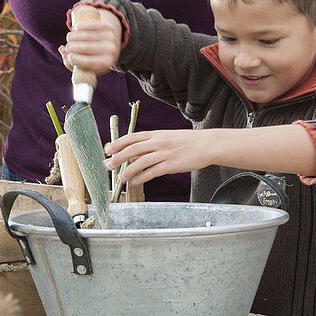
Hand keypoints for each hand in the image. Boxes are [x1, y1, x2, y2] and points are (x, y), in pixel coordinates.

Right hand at [60, 8, 121, 74]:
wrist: (111, 43)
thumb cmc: (95, 57)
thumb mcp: (87, 65)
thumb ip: (71, 63)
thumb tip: (62, 49)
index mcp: (107, 62)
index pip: (88, 62)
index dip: (75, 59)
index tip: (69, 56)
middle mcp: (111, 50)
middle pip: (86, 48)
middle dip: (71, 47)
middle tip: (67, 47)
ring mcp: (110, 37)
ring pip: (87, 36)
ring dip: (74, 36)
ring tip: (69, 37)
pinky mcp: (108, 26)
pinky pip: (93, 25)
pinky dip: (82, 26)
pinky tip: (76, 28)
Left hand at [105, 128, 219, 185]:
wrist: (207, 144)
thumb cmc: (187, 142)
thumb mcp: (167, 138)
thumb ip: (150, 146)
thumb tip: (133, 155)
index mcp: (156, 134)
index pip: (132, 137)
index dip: (118, 143)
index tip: (108, 149)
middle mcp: (159, 142)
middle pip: (133, 149)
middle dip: (118, 157)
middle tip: (108, 165)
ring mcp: (165, 153)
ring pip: (141, 161)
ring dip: (128, 170)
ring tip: (120, 177)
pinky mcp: (171, 165)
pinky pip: (153, 172)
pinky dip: (142, 177)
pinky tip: (135, 181)